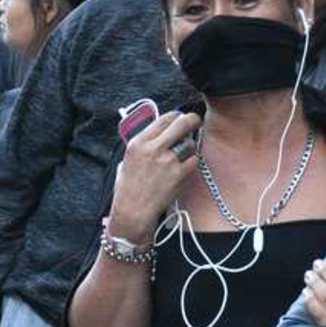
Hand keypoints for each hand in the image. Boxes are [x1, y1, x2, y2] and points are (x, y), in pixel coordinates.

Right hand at [107, 111, 201, 240]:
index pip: (165, 118)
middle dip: (192, 120)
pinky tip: (183, 168)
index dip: (177, 116)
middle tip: (195, 121)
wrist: (134, 209)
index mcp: (139, 142)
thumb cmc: (130, 185)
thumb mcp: (129, 158)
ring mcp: (167, 161)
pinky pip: (194, 160)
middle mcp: (153, 148)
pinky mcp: (178, 174)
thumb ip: (146, 142)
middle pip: (182, 123)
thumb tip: (163, 129)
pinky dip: (191, 162)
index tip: (181, 118)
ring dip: (189, 147)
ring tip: (181, 155)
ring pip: (190, 143)